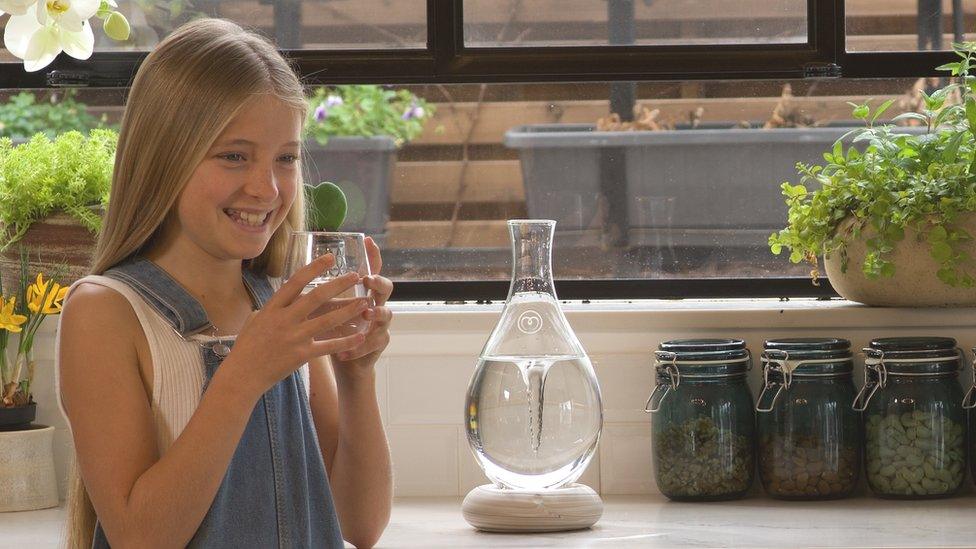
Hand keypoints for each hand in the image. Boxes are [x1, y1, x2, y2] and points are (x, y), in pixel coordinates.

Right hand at [228, 254, 369, 396]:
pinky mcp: (302, 355)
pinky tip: (361, 336)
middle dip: (339, 285)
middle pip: (317, 297)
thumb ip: (273, 308)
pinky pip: (329, 346)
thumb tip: (284, 296)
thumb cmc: (247, 347)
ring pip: (328, 320)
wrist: (242, 375)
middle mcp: (284, 319)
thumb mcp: (255, 320)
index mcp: (272, 308)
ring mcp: (294, 337)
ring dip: (349, 310)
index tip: (330, 258)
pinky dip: (346, 341)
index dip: (314, 268)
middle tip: (356, 276)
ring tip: (365, 302)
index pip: (296, 282)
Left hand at [330, 237, 393, 377]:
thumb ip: (320, 295)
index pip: (373, 270)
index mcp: (364, 294)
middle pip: (386, 288)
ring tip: (367, 314)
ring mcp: (380, 326)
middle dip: (378, 282)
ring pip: (386, 316)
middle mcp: (376, 306)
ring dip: (376, 313)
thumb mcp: (326, 310)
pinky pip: (372, 345)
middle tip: (367, 279)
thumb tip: (297, 274)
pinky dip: (357, 348)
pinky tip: (344, 353)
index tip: (368, 241)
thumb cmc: (332, 332)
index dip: (373, 255)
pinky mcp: (377, 346)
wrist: (347, 362)